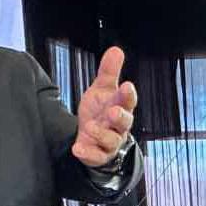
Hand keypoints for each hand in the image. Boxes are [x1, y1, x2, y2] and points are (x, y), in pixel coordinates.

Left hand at [73, 47, 136, 167]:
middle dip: (119, 117)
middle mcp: (119, 126)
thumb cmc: (101, 111)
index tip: (126, 86)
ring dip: (101, 134)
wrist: (93, 138)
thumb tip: (116, 50)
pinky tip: (78, 148)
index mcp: (121, 107)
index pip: (128, 100)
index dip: (128, 95)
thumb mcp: (102, 89)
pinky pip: (95, 156)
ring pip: (111, 141)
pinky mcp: (98, 155)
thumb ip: (109, 72)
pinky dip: (87, 153)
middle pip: (124, 123)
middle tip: (113, 111)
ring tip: (90, 127)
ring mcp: (109, 142)